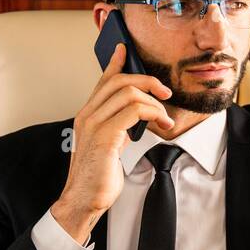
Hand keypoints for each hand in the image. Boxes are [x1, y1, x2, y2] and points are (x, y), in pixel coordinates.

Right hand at [51, 43, 174, 243]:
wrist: (84, 199)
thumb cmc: (98, 176)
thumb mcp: (110, 145)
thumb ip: (118, 127)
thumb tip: (137, 116)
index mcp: (88, 115)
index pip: (103, 81)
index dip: (115, 63)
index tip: (125, 49)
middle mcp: (88, 114)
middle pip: (120, 81)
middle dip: (148, 82)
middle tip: (165, 93)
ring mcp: (94, 124)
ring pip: (129, 92)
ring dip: (154, 102)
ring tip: (165, 118)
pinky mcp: (104, 136)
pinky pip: (133, 110)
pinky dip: (153, 113)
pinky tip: (162, 124)